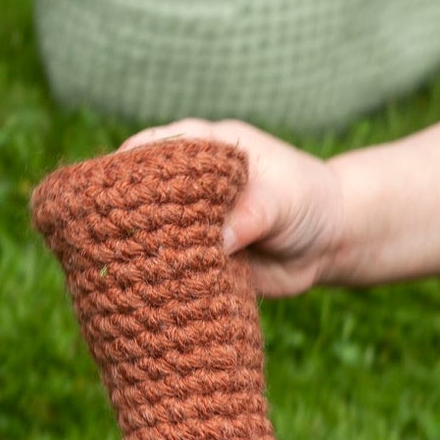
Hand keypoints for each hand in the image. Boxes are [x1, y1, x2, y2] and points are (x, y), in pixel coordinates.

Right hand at [120, 119, 355, 296]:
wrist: (332, 241)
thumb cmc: (308, 200)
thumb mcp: (285, 198)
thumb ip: (252, 213)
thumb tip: (216, 241)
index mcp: (205, 148)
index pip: (152, 147)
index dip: (126, 166)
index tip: (108, 190)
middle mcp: (189, 183)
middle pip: (139, 192)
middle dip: (122, 213)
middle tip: (107, 236)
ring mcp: (190, 221)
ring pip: (150, 233)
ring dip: (137, 250)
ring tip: (120, 270)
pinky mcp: (196, 257)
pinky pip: (170, 266)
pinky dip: (159, 277)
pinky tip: (141, 292)